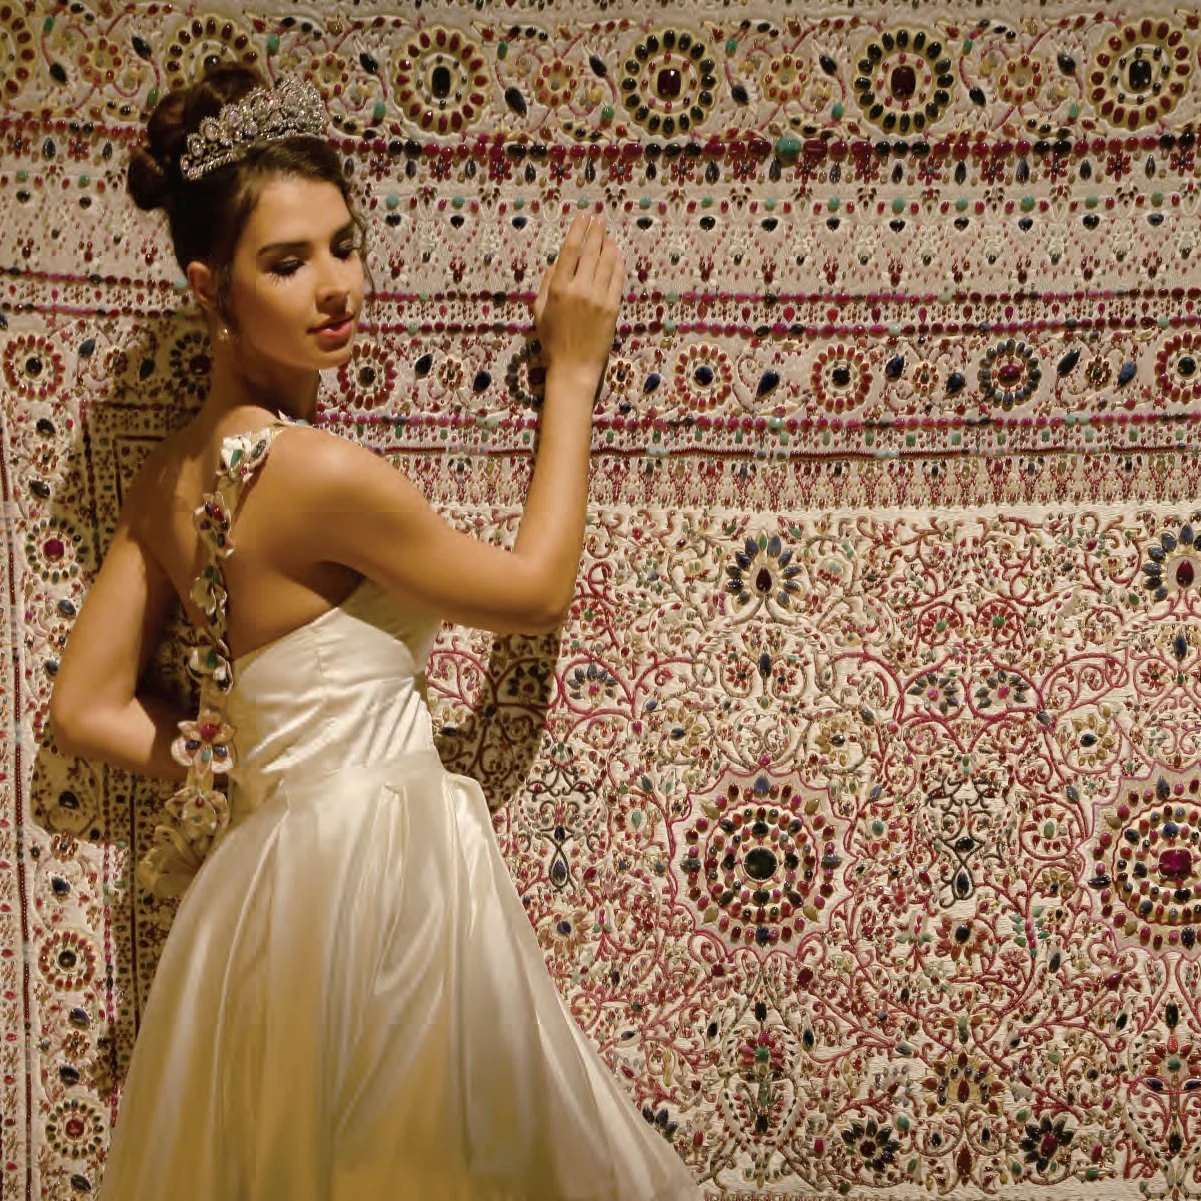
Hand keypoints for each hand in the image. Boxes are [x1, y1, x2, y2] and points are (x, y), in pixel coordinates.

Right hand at [533, 212, 624, 394]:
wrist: (574, 368)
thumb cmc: (553, 342)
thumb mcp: (540, 312)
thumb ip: (545, 284)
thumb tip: (554, 263)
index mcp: (558, 288)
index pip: (570, 249)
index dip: (579, 229)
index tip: (584, 216)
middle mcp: (579, 289)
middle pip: (591, 251)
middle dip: (596, 232)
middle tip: (600, 219)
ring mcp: (598, 298)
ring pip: (606, 262)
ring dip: (608, 245)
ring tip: (608, 236)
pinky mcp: (613, 308)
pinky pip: (617, 280)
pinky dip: (618, 264)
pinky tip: (617, 256)